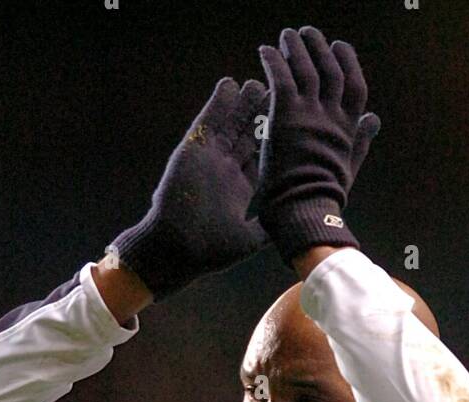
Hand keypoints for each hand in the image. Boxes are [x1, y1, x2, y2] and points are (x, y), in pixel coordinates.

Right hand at [110, 78, 269, 301]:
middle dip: (260, 116)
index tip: (291, 125)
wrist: (177, 250)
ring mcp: (208, 159)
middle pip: (245, 137)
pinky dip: (217, 103)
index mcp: (238, 190)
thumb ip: (267, 229)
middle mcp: (224, 171)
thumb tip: (291, 227)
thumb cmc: (209, 252)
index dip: (274, 141)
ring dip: (242, 104)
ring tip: (257, 82)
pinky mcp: (192, 150)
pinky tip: (229, 83)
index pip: (260, 159)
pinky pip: (207, 121)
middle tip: (278, 94)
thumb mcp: (248, 239)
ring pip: (228, 124)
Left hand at [256, 26, 379, 265]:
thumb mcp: (350, 167)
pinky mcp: (286, 114)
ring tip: (287, 35)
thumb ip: (361, 140)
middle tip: (308, 33)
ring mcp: (310, 113)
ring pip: (306, 67)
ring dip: (296, 47)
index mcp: (348, 128)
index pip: (355, 85)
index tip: (340, 46)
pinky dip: (273, 60)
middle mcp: (332, 115)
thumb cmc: (324, 197)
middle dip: (320, 47)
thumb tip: (375, 119)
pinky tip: (264, 51)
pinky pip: (280, 76)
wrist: (305, 210)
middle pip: (330, 69)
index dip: (348, 62)